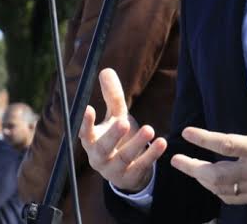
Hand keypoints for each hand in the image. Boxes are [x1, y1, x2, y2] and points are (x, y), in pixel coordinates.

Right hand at [79, 68, 166, 192]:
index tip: (88, 108)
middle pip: (103, 147)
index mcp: (92, 141)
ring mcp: (114, 169)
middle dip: (113, 135)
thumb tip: (105, 70)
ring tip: (149, 130)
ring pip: (124, 158)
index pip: (84, 132)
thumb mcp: (116, 116)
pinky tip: (162, 142)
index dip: (85, 122)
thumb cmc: (118, 137)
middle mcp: (99, 157)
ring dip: (137, 144)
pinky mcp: (130, 177)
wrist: (126, 170)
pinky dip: (151, 155)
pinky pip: (141, 166)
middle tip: (124, 122)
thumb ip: (112, 96)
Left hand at [170, 67, 246, 204]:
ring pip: (221, 189)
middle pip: (217, 175)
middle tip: (176, 160)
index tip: (186, 132)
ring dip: (202, 180)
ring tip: (190, 168)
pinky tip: (210, 183)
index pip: (226, 144)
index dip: (203, 139)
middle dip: (193, 168)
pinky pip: (232, 198)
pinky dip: (217, 191)